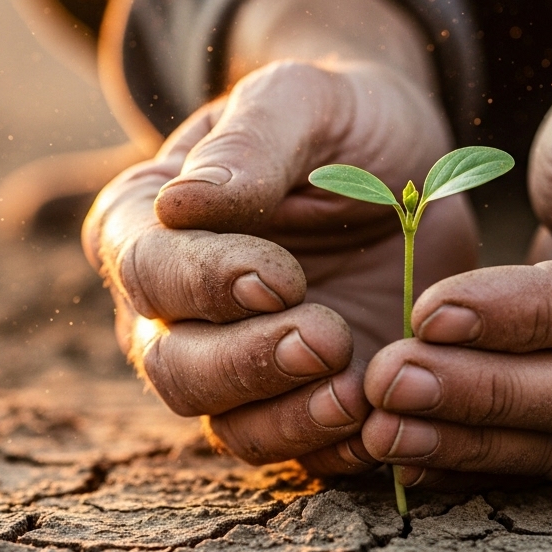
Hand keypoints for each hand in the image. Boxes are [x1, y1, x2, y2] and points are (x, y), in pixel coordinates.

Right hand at [83, 59, 478, 474]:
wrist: (404, 163)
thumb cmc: (337, 120)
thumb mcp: (302, 100)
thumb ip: (249, 143)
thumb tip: (182, 202)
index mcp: (146, 224)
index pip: (150, 270)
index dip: (209, 283)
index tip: (281, 276)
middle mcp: (171, 312)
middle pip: (176, 367)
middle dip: (249, 365)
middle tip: (327, 339)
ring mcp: (233, 368)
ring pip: (230, 426)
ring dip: (294, 419)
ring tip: (361, 391)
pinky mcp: (298, 404)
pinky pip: (298, 451)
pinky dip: (337, 448)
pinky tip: (383, 424)